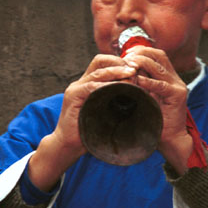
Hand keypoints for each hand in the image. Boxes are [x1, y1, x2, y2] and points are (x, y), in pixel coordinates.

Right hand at [28, 54, 136, 189]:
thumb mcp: (105, 113)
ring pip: (97, 72)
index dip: (120, 62)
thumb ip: (115, 101)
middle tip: (135, 68)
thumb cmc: (89, 132)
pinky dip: (105, 85)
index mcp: (88, 84)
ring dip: (116, 71)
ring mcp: (76, 88)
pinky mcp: (73, 97)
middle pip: (100, 61)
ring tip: (131, 73)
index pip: (104, 63)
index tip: (137, 68)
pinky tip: (118, 87)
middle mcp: (81, 82)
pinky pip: (90, 86)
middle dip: (119, 62)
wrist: (68, 145)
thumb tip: (139, 97)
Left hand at [123, 46, 193, 173]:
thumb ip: (139, 85)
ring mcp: (177, 86)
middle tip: (124, 58)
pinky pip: (162, 85)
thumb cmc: (154, 121)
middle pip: (158, 55)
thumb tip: (121, 74)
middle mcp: (174, 78)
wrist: (171, 140)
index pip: (155, 54)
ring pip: (159, 66)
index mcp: (167, 77)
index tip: (124, 55)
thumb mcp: (145, 98)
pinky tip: (137, 80)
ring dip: (142, 63)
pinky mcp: (177, 96)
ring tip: (128, 65)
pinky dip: (149, 81)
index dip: (139, 51)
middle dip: (139, 53)